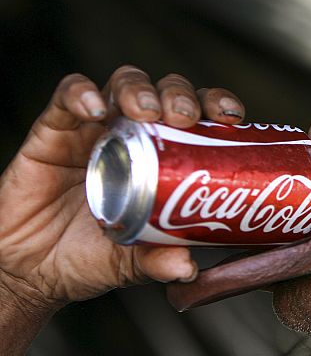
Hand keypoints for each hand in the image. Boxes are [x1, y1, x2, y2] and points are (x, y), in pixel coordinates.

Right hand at [0, 65, 245, 313]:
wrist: (33, 271)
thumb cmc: (92, 256)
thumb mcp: (133, 263)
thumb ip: (158, 260)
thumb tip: (186, 267)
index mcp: (167, 157)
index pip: (202, 116)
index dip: (219, 106)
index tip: (231, 119)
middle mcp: (137, 135)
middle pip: (168, 92)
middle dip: (182, 96)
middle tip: (186, 117)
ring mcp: (98, 128)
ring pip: (125, 84)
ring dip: (140, 89)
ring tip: (147, 111)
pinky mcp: (55, 129)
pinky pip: (67, 97)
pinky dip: (82, 94)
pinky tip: (94, 109)